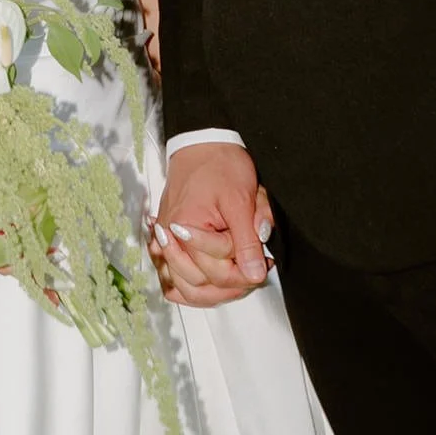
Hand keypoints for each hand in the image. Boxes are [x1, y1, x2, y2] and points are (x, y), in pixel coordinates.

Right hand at [151, 143, 274, 308]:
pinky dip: (192, 286)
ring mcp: (169, 239)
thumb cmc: (219, 164)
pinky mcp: (172, 238)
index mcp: (186, 227)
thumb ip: (247, 241)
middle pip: (200, 282)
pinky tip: (208, 289)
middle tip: (256, 271)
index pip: (218, 270)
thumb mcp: (241, 201)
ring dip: (213, 291)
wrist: (203, 143)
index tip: (266, 263)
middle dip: (232, 282)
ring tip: (239, 282)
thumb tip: (254, 273)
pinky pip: (176, 273)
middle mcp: (172, 237)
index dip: (246, 271)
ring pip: (185, 285)